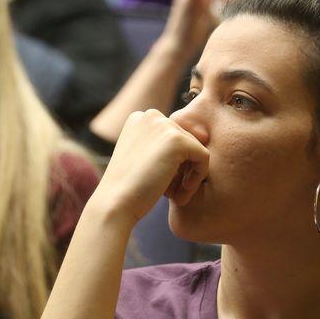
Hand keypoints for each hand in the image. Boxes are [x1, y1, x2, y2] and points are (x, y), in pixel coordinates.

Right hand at [93, 109, 208, 224]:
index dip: (172, 163)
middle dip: (182, 169)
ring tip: (175, 194)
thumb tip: (204, 134)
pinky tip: (180, 193)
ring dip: (190, 175)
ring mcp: (164, 125)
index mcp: (140, 118)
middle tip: (170, 192)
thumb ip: (165, 146)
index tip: (163, 183)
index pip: (173, 137)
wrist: (115, 203)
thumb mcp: (145, 159)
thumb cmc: (129, 188)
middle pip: (186, 142)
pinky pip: (204, 157)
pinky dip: (197, 178)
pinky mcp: (178, 140)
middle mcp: (151, 115)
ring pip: (196, 149)